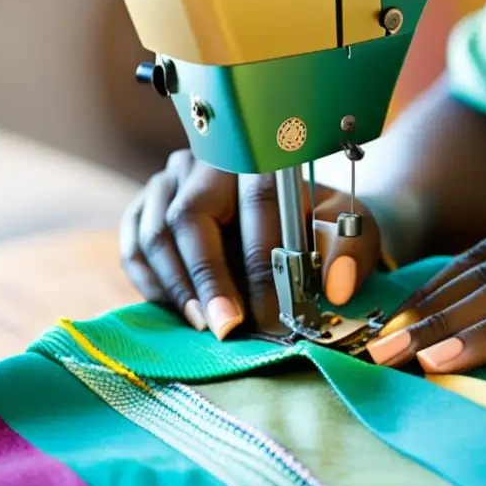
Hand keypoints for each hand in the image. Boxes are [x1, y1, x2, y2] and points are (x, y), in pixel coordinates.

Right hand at [120, 150, 381, 338]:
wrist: (297, 214)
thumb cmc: (323, 223)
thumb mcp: (351, 228)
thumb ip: (350, 251)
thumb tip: (337, 286)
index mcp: (263, 157)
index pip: (255, 203)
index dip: (258, 263)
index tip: (266, 313)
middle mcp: (208, 161)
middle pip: (190, 217)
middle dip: (208, 280)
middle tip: (226, 328)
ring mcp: (171, 180)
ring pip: (155, 233)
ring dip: (178, 286)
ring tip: (205, 324)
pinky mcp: (147, 206)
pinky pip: (134, 247)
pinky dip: (153, 284)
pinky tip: (184, 311)